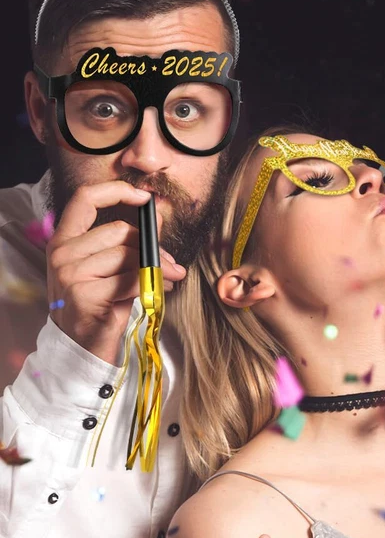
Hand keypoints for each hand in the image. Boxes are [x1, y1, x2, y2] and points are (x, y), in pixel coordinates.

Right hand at [46, 181, 186, 363]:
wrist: (83, 346)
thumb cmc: (100, 304)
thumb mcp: (108, 268)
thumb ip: (126, 242)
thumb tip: (157, 216)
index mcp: (63, 240)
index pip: (85, 199)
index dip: (117, 191)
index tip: (145, 197)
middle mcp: (62, 254)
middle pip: (120, 232)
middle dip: (153, 246)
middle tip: (170, 263)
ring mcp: (71, 275)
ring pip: (130, 255)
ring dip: (157, 268)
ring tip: (165, 280)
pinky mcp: (86, 296)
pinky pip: (134, 279)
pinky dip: (154, 284)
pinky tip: (160, 290)